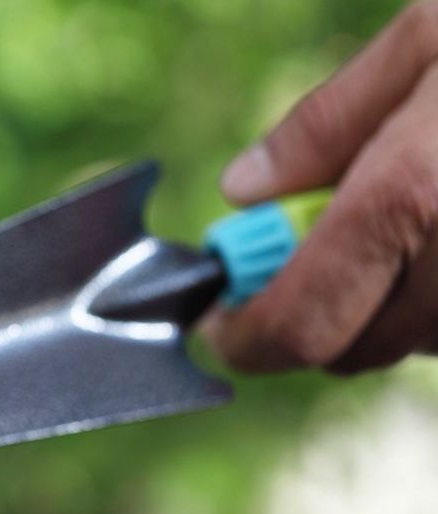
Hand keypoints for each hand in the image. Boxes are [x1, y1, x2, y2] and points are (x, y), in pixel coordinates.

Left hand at [204, 1, 437, 373]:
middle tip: (306, 261)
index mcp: (419, 195)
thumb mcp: (435, 37)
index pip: (302, 319)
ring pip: (424, 344)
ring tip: (418, 219)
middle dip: (314, 317)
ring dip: (390, 307)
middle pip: (357, 349)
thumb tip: (244, 191)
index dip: (248, 336)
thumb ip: (327, 124)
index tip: (223, 326)